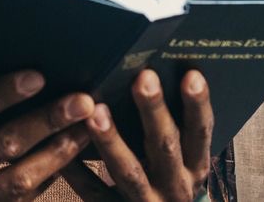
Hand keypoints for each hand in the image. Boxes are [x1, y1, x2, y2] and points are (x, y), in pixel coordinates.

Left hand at [63, 69, 212, 200]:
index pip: (200, 131)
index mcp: (195, 166)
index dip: (197, 104)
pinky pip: (96, 194)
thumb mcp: (182, 161)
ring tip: (96, 113)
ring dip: (112, 141)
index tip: (191, 74)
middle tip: (143, 78)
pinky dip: (79, 174)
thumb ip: (172, 129)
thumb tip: (150, 75)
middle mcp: (177, 186)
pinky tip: (63, 153)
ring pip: (129, 171)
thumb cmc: (167, 181)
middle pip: (165, 146)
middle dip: (154, 111)